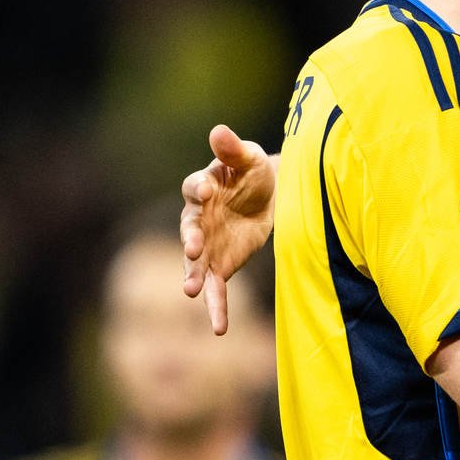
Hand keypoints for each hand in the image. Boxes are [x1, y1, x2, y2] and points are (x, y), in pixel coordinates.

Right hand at [181, 125, 276, 334]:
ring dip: (193, 275)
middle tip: (192, 248)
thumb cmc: (255, 171)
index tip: (207, 187)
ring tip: (190, 291)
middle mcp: (198, 219)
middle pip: (189, 229)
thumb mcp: (250, 157)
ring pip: (195, 264)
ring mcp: (207, 245)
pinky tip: (218, 329)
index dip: (201, 186)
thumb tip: (219, 130)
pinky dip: (216, 308)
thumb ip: (233, 149)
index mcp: (203, 187)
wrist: (270, 196)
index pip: (195, 187)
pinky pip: (215, 289)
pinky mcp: (220, 265)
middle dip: (190, 239)